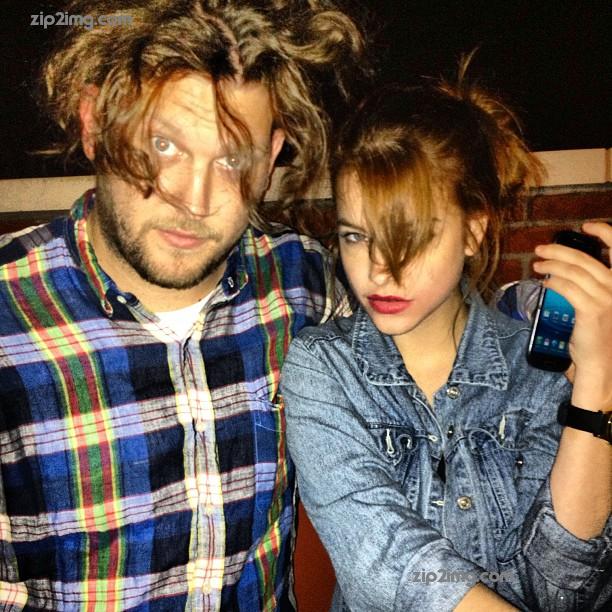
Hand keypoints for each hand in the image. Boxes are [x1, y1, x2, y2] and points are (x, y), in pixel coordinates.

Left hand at [533, 222, 611, 407]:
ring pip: (574, 271)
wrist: (602, 364)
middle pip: (586, 259)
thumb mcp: (599, 305)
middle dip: (560, 250)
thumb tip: (567, 269)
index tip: (585, 227)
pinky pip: (568, 287)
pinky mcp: (592, 309)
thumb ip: (589, 286)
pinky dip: (554, 280)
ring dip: (551, 264)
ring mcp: (608, 298)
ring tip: (537, 264)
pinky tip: (544, 281)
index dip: (605, 232)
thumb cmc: (597, 336)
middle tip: (541, 249)